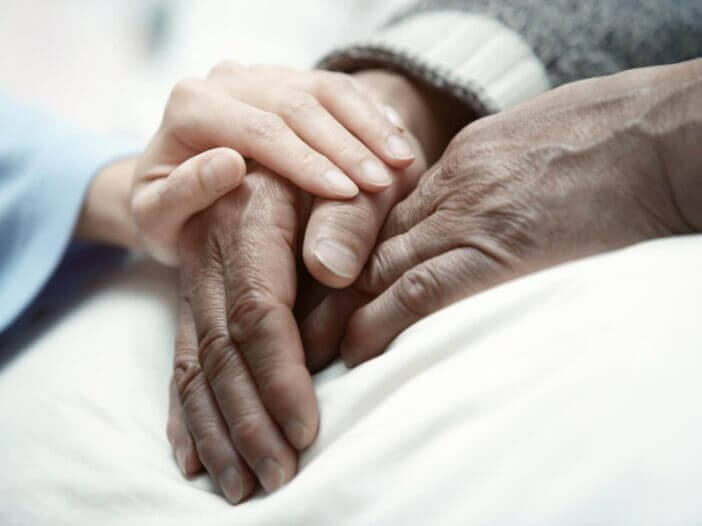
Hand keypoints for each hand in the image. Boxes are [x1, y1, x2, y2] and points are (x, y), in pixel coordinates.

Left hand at [130, 63, 415, 264]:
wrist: (171, 186)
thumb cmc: (166, 213)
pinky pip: (337, 88)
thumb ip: (182, 193)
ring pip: (324, 89)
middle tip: (383, 183)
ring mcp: (261, 77)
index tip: (346, 195)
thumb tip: (228, 164)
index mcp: (190, 106)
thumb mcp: (155, 217)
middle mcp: (227, 80)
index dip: (306, 162)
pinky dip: (369, 113)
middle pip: (297, 105)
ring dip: (367, 126)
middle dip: (345, 146)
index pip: (259, 130)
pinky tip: (396, 138)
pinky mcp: (289, 82)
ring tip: (402, 161)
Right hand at [165, 67, 473, 499]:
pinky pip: (184, 361)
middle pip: (221, 349)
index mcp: (250, 217)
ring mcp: (199, 279)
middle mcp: (213, 251)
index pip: (258, 310)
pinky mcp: (199, 300)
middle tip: (277, 477)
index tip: (306, 428)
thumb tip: (329, 268)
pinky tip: (194, 456)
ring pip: (197, 363)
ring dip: (218, 430)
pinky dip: (188, 412)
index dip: (279, 374)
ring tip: (239, 486)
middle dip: (248, 420)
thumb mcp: (363, 180)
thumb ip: (350, 219)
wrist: (306, 150)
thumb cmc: (351, 170)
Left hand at [302, 61, 701, 366]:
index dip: (339, 257)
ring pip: (380, 268)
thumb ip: (484, 180)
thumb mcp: (528, 146)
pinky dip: (384, 322)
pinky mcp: (499, 250)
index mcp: (457, 163)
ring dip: (338, 313)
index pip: (380, 217)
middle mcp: (449, 190)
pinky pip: (423, 290)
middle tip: (281, 325)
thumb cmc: (603, 137)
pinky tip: (358, 351)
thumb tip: (466, 216)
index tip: (310, 288)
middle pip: (365, 244)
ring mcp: (469, 217)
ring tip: (303, 352)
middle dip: (321, 289)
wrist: (657, 137)